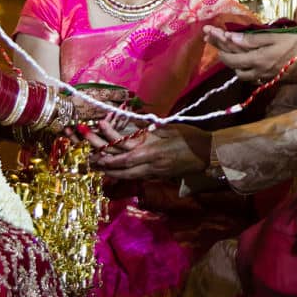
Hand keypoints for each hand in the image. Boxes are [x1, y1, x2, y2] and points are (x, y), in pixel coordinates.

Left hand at [90, 123, 210, 181]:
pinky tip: (114, 170)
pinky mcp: (157, 175)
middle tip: (89, 158)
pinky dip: (121, 173)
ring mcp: (153, 172)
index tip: (96, 144)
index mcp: (152, 152)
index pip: (125, 156)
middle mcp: (150, 166)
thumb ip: (148, 127)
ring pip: (127, 176)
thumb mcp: (169, 128)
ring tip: (96, 165)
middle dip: (104, 164)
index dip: (109, 151)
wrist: (207, 155)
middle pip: (122, 170)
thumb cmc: (190, 138)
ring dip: (110, 171)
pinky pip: (135, 176)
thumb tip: (131, 120)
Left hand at [205, 27, 296, 82]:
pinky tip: (244, 63)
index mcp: (256, 58)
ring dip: (230, 62)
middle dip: (219, 49)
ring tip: (226, 51)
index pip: (230, 50)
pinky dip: (242, 69)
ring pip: (240, 73)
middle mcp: (256, 70)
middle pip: (231, 62)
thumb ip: (252, 39)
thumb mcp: (276, 38)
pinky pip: (250, 76)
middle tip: (210, 38)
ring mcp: (263, 76)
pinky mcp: (270, 79)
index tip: (207, 30)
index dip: (217, 40)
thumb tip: (230, 38)